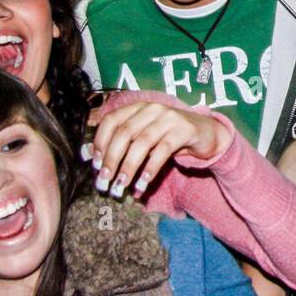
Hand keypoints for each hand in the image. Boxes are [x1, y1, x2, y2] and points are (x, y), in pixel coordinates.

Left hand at [87, 101, 230, 198]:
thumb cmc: (168, 137)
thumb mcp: (143, 137)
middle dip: (112, 160)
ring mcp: (169, 117)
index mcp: (137, 107)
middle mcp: (151, 109)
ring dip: (128, 168)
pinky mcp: (184, 130)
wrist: (206, 133)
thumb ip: (120, 143)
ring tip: (121, 187)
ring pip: (142, 143)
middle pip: (124, 133)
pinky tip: (142, 185)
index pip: (111, 120)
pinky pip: (162, 152)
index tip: (96, 165)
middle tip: (105, 183)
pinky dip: (149, 170)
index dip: (100, 142)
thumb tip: (88, 156)